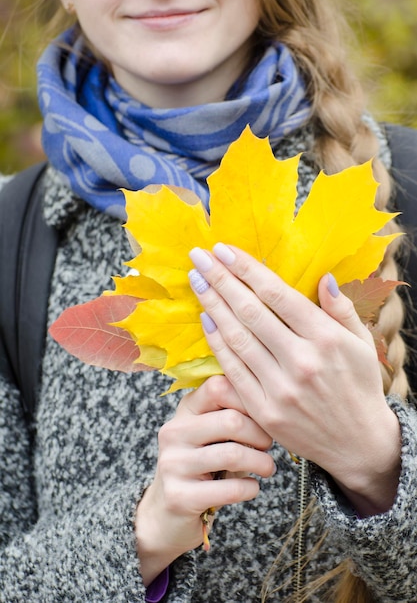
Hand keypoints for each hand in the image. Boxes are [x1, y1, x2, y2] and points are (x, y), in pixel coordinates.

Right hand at [135, 375, 274, 584]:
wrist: (166, 512)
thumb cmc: (200, 466)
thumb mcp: (210, 434)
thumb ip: (232, 416)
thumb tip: (270, 408)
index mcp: (184, 410)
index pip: (218, 387)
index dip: (248, 399)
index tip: (262, 416)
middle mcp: (174, 432)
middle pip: (231, 420)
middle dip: (260, 435)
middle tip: (269, 446)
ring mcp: (173, 464)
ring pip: (232, 454)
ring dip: (261, 462)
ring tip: (267, 467)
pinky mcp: (179, 496)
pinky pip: (230, 489)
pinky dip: (250, 488)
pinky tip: (252, 487)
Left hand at [188, 244, 400, 515]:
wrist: (358, 445)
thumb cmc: (360, 387)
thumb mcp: (362, 344)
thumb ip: (342, 309)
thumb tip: (323, 277)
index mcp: (326, 338)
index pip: (277, 294)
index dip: (246, 269)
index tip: (224, 250)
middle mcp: (301, 361)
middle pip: (250, 311)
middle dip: (220, 279)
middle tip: (199, 256)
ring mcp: (279, 388)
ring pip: (237, 337)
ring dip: (212, 305)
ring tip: (196, 280)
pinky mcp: (263, 410)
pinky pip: (233, 369)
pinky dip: (217, 342)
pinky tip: (205, 319)